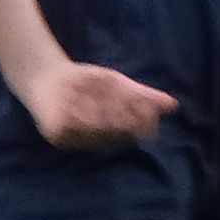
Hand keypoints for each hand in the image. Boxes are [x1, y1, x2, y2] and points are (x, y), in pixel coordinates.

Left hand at [19, 55, 175, 153]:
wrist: (47, 76)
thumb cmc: (85, 84)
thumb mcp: (116, 86)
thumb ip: (143, 95)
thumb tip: (172, 105)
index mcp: (110, 133)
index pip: (133, 132)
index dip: (140, 119)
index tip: (141, 100)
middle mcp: (94, 142)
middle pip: (117, 130)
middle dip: (118, 108)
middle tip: (115, 91)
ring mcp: (74, 142)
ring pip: (96, 128)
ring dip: (98, 106)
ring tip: (94, 90)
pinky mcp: (55, 136)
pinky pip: (73, 124)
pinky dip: (77, 110)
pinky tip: (75, 98)